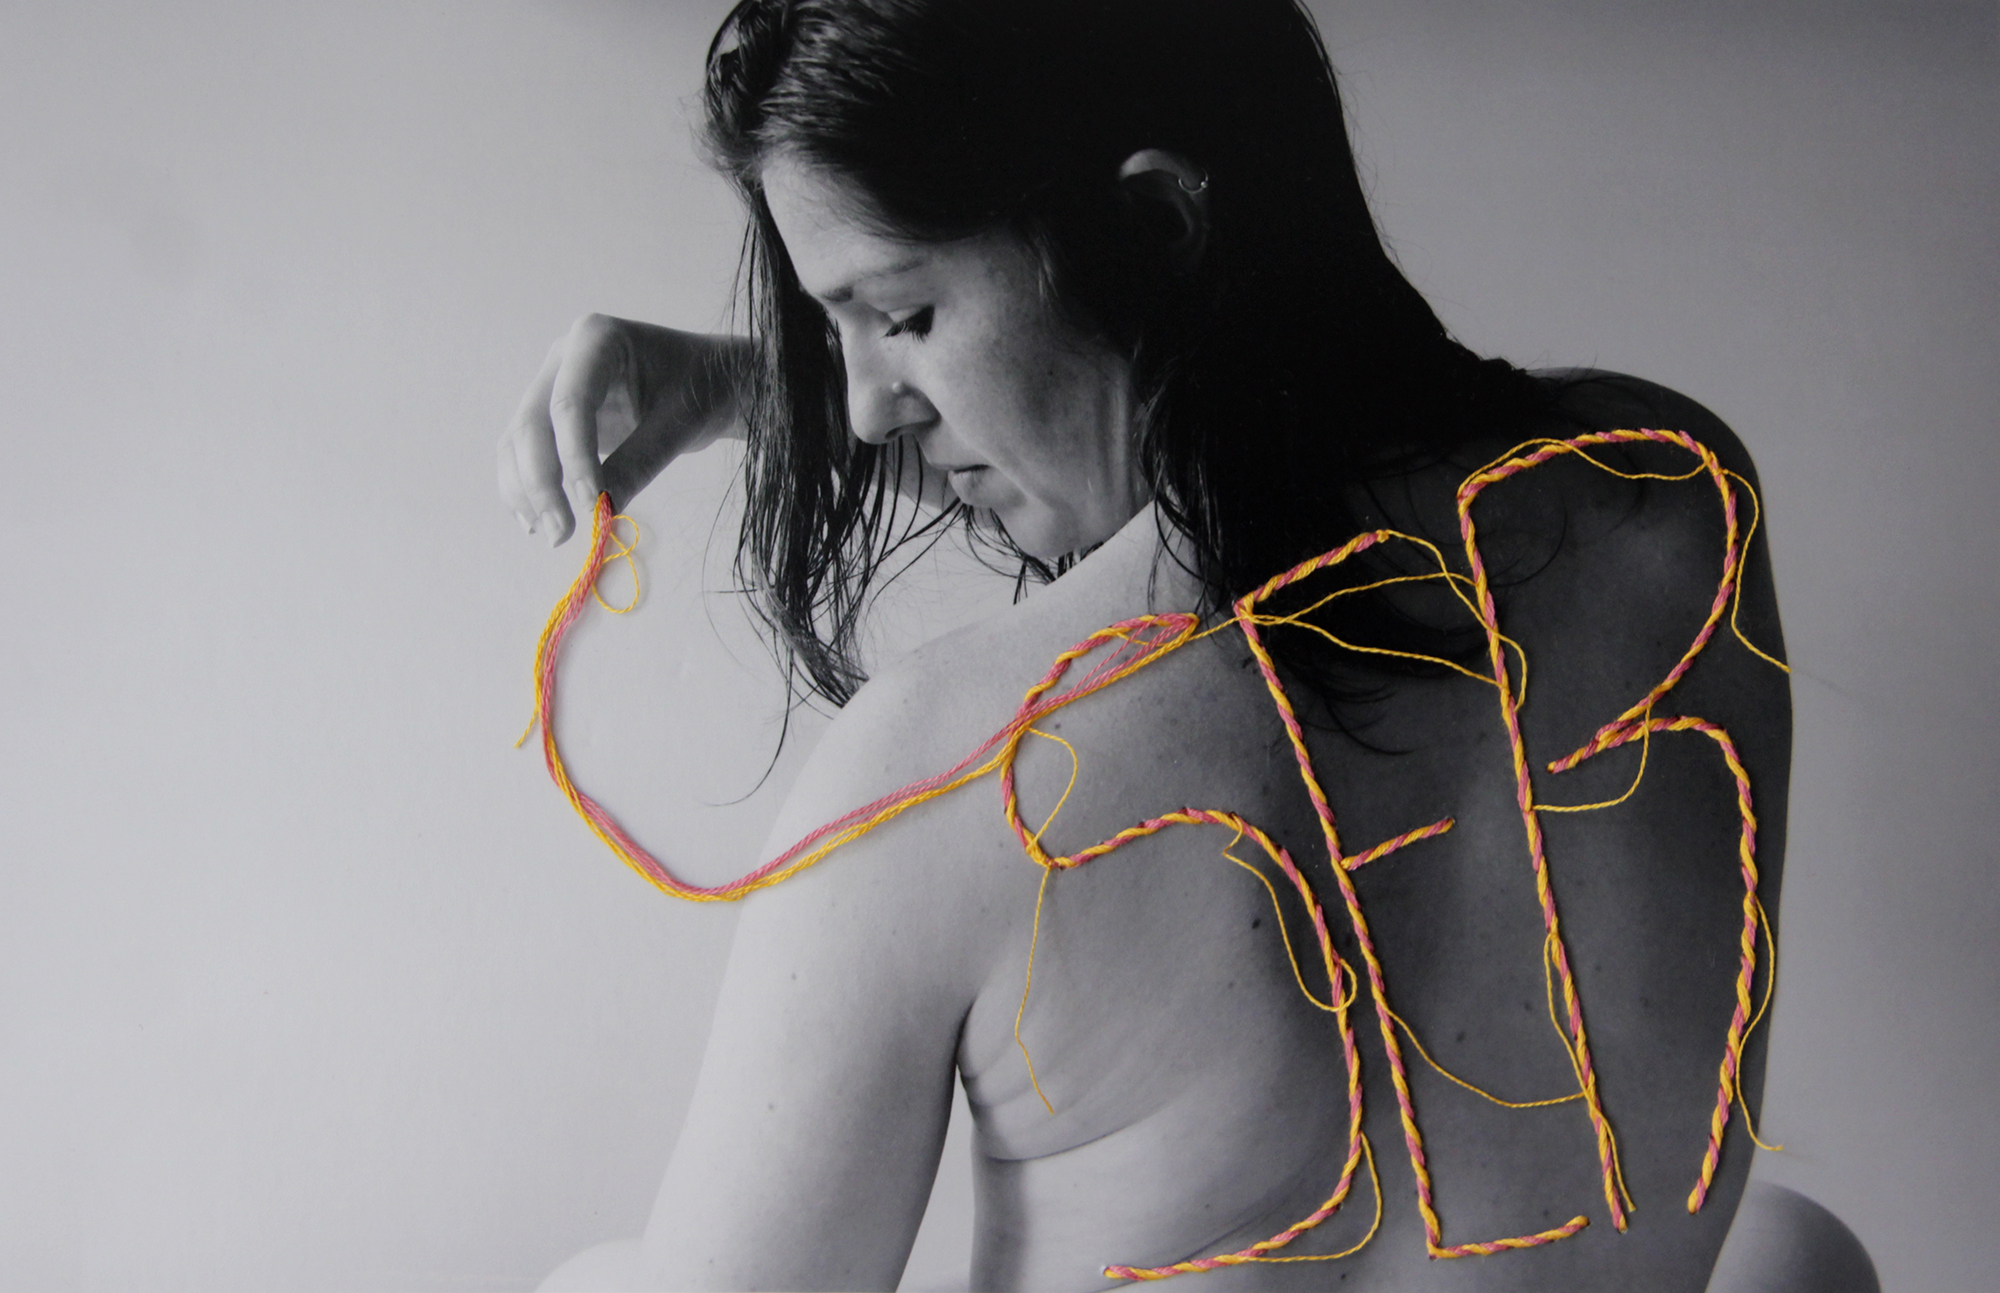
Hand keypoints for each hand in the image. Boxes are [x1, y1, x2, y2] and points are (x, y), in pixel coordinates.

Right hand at [499, 314, 745, 545]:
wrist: (709, 380)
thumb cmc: (702, 389)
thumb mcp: (679, 424)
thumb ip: (640, 462)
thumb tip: (603, 512)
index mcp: (595, 339)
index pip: (570, 403)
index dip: (575, 457)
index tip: (590, 504)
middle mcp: (563, 357)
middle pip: (532, 423)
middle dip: (541, 482)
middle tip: (560, 532)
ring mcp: (552, 384)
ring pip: (518, 441)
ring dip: (525, 490)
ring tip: (550, 533)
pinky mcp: (551, 416)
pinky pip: (525, 452)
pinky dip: (525, 486)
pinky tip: (536, 521)